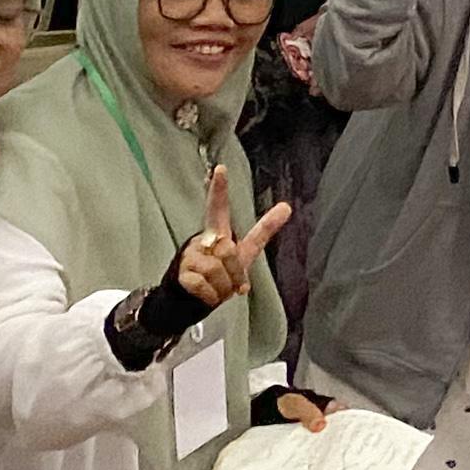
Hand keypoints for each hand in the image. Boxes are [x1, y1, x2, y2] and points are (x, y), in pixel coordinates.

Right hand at [175, 163, 293, 308]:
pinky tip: (208, 295)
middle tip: (232, 282)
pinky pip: (206, 286)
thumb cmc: (219, 273)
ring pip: (218, 270)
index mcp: (216, 232)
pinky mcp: (181, 276)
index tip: (220, 169)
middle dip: (235, 271)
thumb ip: (263, 230)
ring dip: (225, 286)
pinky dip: (213, 297)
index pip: (218, 208)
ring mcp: (189, 258)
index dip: (219, 190)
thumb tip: (288, 206)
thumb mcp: (245, 252)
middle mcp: (201, 241)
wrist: (191, 300)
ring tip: (218, 288)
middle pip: (228, 249)